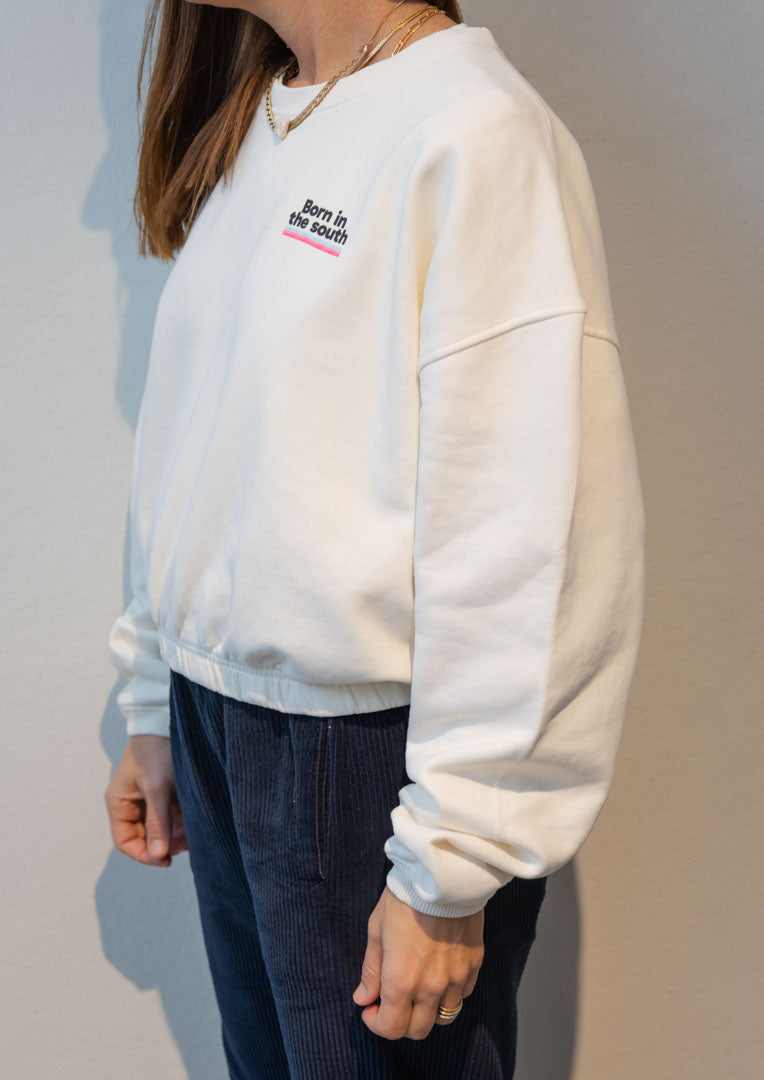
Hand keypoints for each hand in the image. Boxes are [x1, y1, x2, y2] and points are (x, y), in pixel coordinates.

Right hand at [104, 734, 186, 865]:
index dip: (144, 854)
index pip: (125, 841)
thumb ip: (157, 821)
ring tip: (195, 832)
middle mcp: (132, 803)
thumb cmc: (156, 749)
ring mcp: (150, 797)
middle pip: (146, 836)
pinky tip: (198, 821)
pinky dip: (184, 819)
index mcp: (119, 802)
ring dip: (178, 832)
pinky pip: (174, 814)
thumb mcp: (157, 786)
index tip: (166, 860)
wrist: (168, 718)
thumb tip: (159, 856)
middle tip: (187, 844)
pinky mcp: (167, 791)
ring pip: (162, 827)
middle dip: (166, 843)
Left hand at [352, 884, 484, 1040]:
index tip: (371, 1009)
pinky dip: (449, 994)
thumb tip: (363, 998)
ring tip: (417, 990)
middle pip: (418, 1030)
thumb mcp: (377, 930)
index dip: (376, 1024)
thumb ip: (371, 970)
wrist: (442, 874)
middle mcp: (431, 986)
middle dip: (401, 1023)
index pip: (391, 1028)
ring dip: (427, 1011)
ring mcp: (456, 978)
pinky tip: (439, 975)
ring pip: (444, 1017)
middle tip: (392, 1003)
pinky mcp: (474, 964)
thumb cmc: (405, 898)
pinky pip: (463, 995)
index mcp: (401, 980)